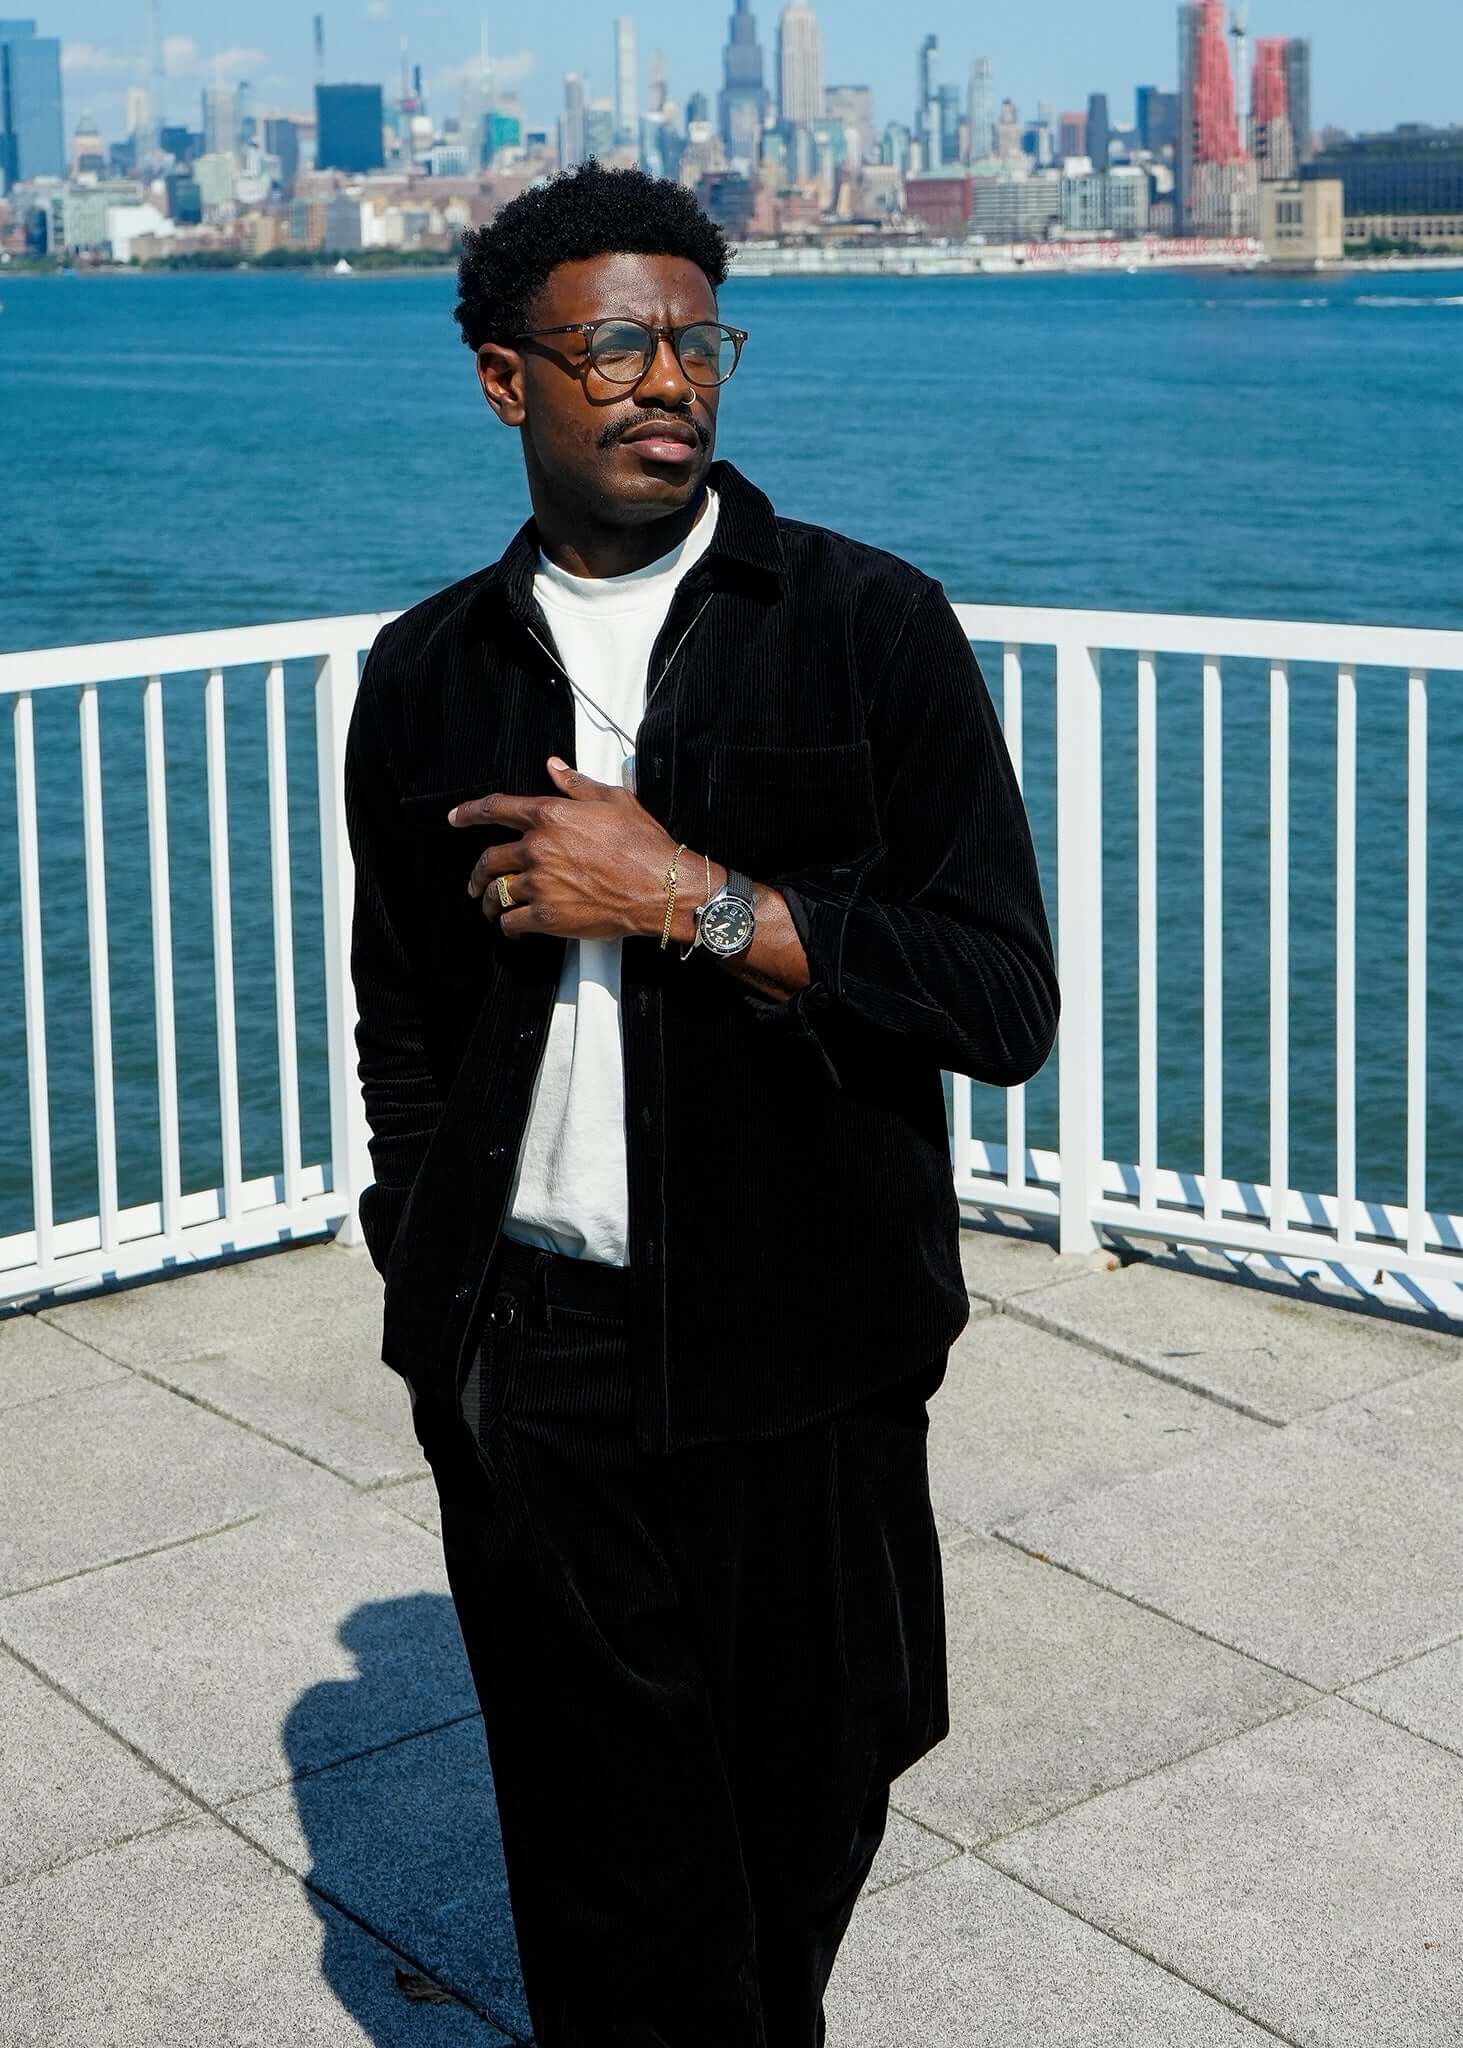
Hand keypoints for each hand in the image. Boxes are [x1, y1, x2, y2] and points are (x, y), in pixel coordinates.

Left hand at [450, 757, 681, 940]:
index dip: (469, 813)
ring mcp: (541, 884)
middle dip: (477, 872)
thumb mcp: (613, 801)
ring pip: (497, 893)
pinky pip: (512, 922)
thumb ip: (576, 784)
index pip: (495, 809)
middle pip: (489, 859)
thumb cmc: (643, 844)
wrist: (663, 888)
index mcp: (550, 815)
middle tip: (475, 881)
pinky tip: (511, 927)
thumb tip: (554, 767)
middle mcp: (538, 848)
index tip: (455, 819)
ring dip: (489, 901)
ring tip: (490, 907)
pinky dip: (507, 926)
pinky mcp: (548, 916)